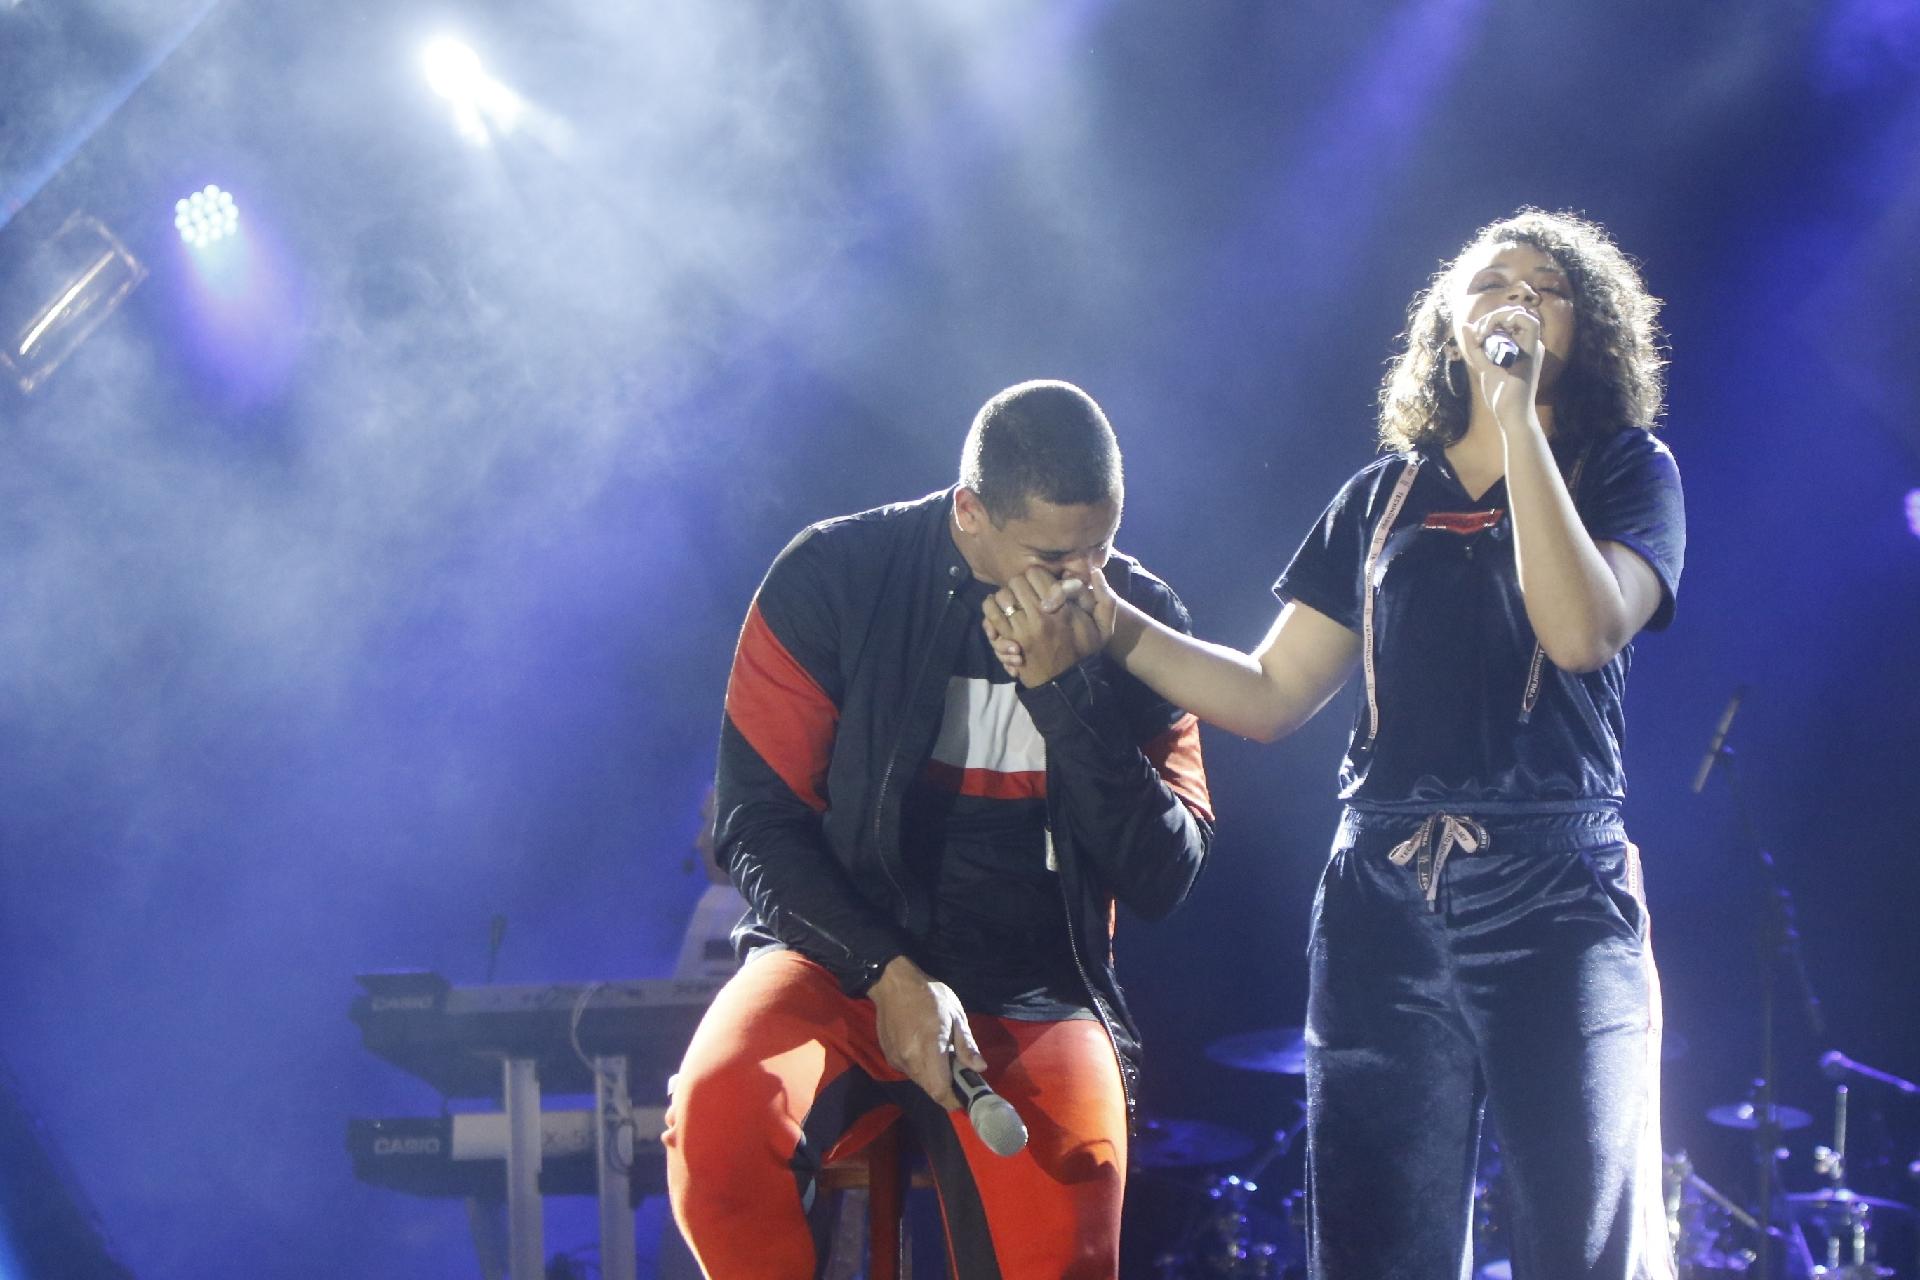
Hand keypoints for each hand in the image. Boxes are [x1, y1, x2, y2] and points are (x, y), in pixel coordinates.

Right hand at [868, 956, 983, 1109]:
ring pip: (921, 1082)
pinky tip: (924, 1048)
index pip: (940, 1091)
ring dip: (934, 1077)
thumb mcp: (955, 1014)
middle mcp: (910, 1060)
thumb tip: (980, 1068)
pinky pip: (910, 1071)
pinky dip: (921, 1068)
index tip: (967, 1096)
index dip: (955, 1100)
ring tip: (941, 1056)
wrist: (893, 984)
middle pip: (931, 1090)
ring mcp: (897, 1060)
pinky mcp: (890, 1057)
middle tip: (959, 1071)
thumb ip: (966, 1045)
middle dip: (947, 1088)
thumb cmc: (929, 995)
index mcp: (929, 1048)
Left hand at [982, 568, 1106, 685]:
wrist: (1065, 681)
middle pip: (1017, 582)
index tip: (1042, 586)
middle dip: (1022, 585)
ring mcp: (1021, 629)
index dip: (1038, 577)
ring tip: (1015, 602)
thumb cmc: (1084, 652)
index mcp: (1062, 609)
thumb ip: (1105, 598)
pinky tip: (1000, 610)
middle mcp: (1040, 616)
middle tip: (1027, 593)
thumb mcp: (1104, 628)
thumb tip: (1096, 572)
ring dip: (1007, 596)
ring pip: (1003, 595)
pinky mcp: (1008, 640)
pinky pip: (991, 612)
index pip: (1037, 574)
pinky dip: (992, 606)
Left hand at [1464, 303, 1544, 431]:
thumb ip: (1475, 347)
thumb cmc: (1500, 395)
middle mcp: (1529, 344)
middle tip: (1477, 334)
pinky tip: (1493, 330)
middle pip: (1513, 314)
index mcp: (1520, 347)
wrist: (1511, 415)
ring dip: (1497, 318)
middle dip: (1491, 318)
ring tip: (1482, 333)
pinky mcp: (1533, 350)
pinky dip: (1510, 319)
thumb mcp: (1483, 366)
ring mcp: (1533, 346)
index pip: (1508, 320)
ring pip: (1521, 314)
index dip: (1490, 320)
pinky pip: (1530, 323)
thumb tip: (1466, 326)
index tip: (1476, 335)